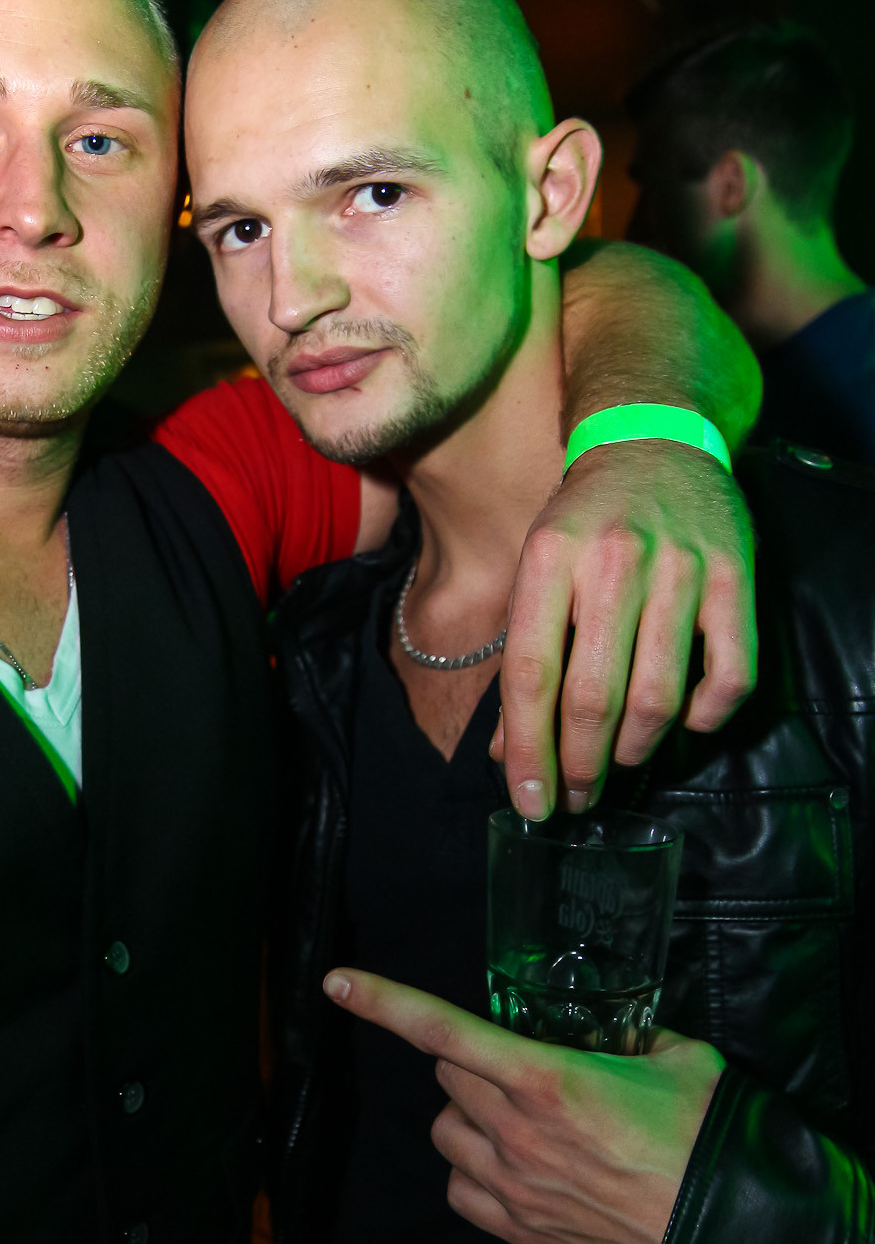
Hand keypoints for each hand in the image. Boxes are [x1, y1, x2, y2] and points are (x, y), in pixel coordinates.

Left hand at [322, 967, 723, 1243]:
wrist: (730, 1239)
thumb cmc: (709, 1143)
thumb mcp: (681, 1060)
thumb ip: (633, 1034)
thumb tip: (616, 1029)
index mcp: (547, 1078)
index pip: (444, 1030)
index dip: (384, 1002)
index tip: (337, 981)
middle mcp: (516, 1131)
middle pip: (447, 1076)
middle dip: (474, 1063)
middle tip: (523, 1070)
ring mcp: (513, 1185)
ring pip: (446, 1132)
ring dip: (470, 1117)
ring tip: (521, 1121)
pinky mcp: (519, 1231)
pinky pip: (460, 1189)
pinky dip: (473, 1172)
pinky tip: (513, 1167)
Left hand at [490, 441, 755, 818]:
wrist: (653, 439)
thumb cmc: (583, 520)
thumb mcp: (535, 570)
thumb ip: (523, 657)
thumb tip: (507, 754)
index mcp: (549, 557)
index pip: (532, 675)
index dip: (528, 751)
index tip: (530, 803)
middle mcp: (614, 561)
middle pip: (594, 697)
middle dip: (580, 766)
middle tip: (575, 797)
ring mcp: (682, 568)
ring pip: (659, 697)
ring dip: (635, 750)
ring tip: (619, 762)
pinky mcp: (736, 576)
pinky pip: (730, 676)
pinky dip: (707, 716)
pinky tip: (685, 722)